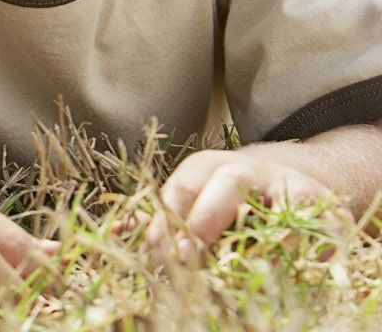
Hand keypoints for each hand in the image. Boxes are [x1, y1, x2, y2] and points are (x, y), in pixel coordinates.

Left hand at [143, 149, 343, 258]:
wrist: (298, 185)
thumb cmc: (233, 198)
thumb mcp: (197, 198)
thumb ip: (163, 217)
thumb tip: (115, 235)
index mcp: (210, 166)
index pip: (182, 186)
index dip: (165, 218)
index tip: (152, 250)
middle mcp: (249, 169)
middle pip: (224, 185)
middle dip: (203, 221)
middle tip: (186, 256)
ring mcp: (290, 186)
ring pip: (273, 206)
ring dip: (256, 243)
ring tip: (237, 271)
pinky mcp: (323, 211)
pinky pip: (312, 233)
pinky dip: (299, 254)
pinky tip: (284, 273)